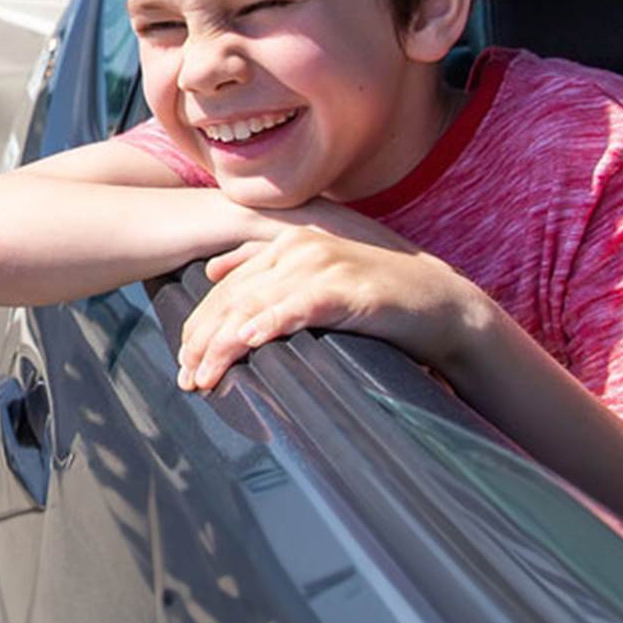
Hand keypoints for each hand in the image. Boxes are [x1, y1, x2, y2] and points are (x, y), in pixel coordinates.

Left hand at [176, 202, 490, 392]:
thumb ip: (264, 264)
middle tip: (186, 379)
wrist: (438, 304)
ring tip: (205, 377)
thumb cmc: (376, 297)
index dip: (200, 326)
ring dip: (224, 346)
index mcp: (285, 243)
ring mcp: (321, 264)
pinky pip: (297, 307)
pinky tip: (247, 343)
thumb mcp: (316, 276)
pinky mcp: (345, 287)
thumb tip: (213, 271)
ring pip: (255, 305)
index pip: (227, 289)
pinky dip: (269, 324)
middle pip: (233, 298)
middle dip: (203, 341)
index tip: (184, 362)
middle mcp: (297, 247)